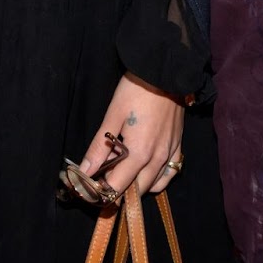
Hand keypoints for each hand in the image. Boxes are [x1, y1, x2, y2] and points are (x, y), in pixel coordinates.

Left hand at [78, 73, 183, 197]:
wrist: (164, 70)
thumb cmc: (136, 89)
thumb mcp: (113, 115)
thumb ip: (98, 148)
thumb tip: (85, 170)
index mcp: (139, 153)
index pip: (118, 187)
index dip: (101, 192)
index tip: (90, 187)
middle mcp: (157, 159)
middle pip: (136, 191)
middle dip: (118, 191)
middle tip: (102, 179)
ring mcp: (170, 153)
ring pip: (154, 185)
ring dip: (137, 186)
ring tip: (122, 173)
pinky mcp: (177, 145)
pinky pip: (170, 173)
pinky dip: (157, 179)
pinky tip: (146, 170)